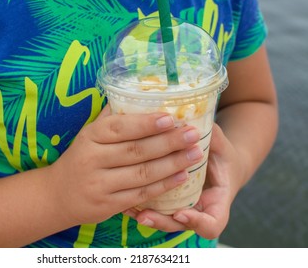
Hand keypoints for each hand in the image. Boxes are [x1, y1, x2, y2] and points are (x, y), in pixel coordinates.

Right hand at [48, 105, 203, 226]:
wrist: (58, 195)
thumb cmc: (81, 158)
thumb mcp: (89, 135)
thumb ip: (111, 119)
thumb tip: (138, 95)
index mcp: (89, 137)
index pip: (120, 128)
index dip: (146, 123)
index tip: (171, 118)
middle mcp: (92, 160)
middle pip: (135, 150)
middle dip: (168, 142)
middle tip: (193, 134)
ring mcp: (99, 185)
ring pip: (142, 174)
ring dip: (172, 164)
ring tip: (195, 153)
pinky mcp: (107, 205)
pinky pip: (141, 194)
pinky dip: (163, 186)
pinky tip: (182, 176)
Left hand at [126, 123, 242, 239]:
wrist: (219, 165)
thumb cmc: (222, 156)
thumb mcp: (221, 147)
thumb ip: (213, 138)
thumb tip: (196, 121)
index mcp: (217, 201)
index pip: (211, 224)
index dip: (197, 222)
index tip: (181, 213)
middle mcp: (199, 211)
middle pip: (179, 226)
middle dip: (160, 221)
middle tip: (143, 215)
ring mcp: (183, 210)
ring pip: (163, 220)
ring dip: (146, 216)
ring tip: (128, 209)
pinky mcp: (169, 205)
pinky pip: (154, 211)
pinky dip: (138, 207)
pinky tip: (124, 202)